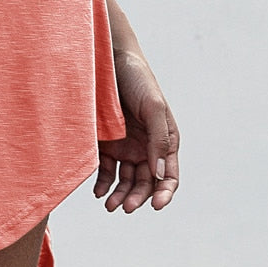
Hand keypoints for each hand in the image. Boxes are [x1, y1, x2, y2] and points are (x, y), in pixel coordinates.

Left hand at [94, 49, 178, 211]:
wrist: (107, 59)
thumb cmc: (137, 80)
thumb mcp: (154, 107)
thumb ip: (160, 140)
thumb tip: (160, 175)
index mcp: (165, 140)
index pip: (169, 175)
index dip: (165, 193)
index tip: (155, 205)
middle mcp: (146, 147)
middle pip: (146, 183)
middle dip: (137, 198)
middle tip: (125, 208)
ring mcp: (126, 147)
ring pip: (126, 181)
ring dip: (120, 196)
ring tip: (109, 205)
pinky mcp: (106, 144)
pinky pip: (106, 171)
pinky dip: (103, 184)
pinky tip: (98, 191)